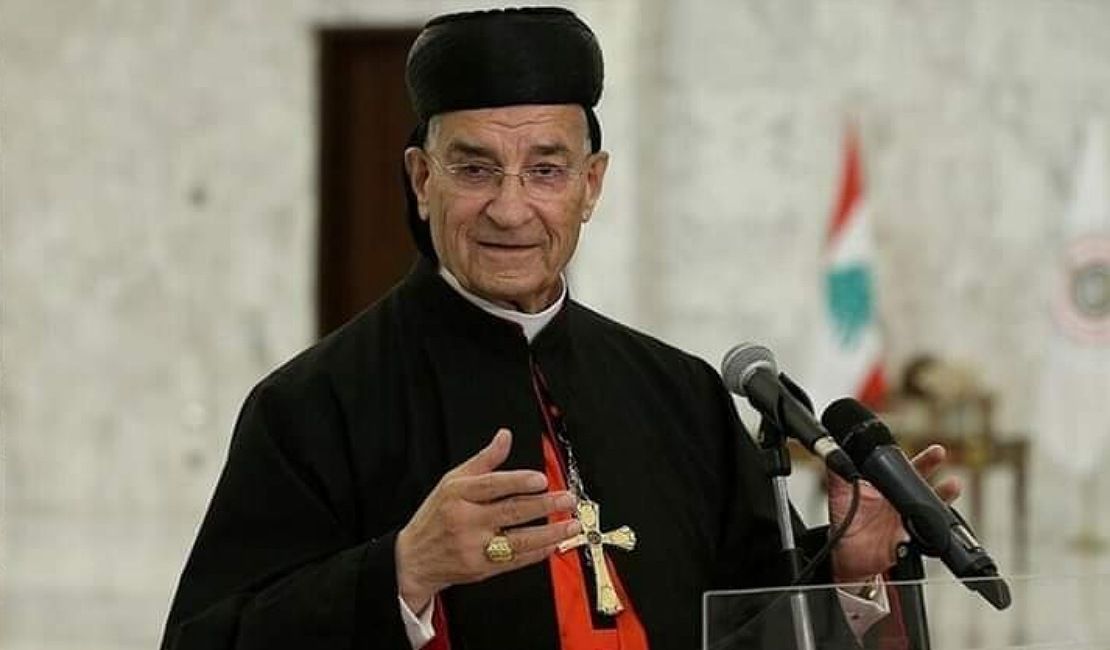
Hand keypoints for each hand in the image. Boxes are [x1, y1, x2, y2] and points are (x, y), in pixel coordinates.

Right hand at [394, 428, 580, 612]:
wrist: (413, 559)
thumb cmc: (435, 517)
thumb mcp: (451, 480)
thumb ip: (484, 460)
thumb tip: (504, 437)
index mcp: (458, 494)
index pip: (492, 485)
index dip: (518, 481)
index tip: (541, 479)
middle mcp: (466, 520)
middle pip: (510, 511)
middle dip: (544, 505)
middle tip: (567, 499)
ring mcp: (474, 546)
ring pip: (518, 540)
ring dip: (549, 533)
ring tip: (571, 524)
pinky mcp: (481, 569)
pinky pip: (515, 561)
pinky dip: (537, 553)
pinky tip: (553, 544)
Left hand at [827, 444, 961, 583]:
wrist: (846, 556)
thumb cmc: (847, 522)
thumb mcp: (840, 494)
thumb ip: (838, 472)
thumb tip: (831, 450)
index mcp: (888, 489)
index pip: (907, 470)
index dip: (922, 460)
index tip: (936, 451)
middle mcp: (901, 504)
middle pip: (924, 488)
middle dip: (938, 476)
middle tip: (944, 463)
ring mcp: (907, 523)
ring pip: (931, 511)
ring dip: (942, 500)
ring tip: (951, 487)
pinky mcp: (908, 543)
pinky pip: (923, 538)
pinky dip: (929, 532)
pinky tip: (931, 527)